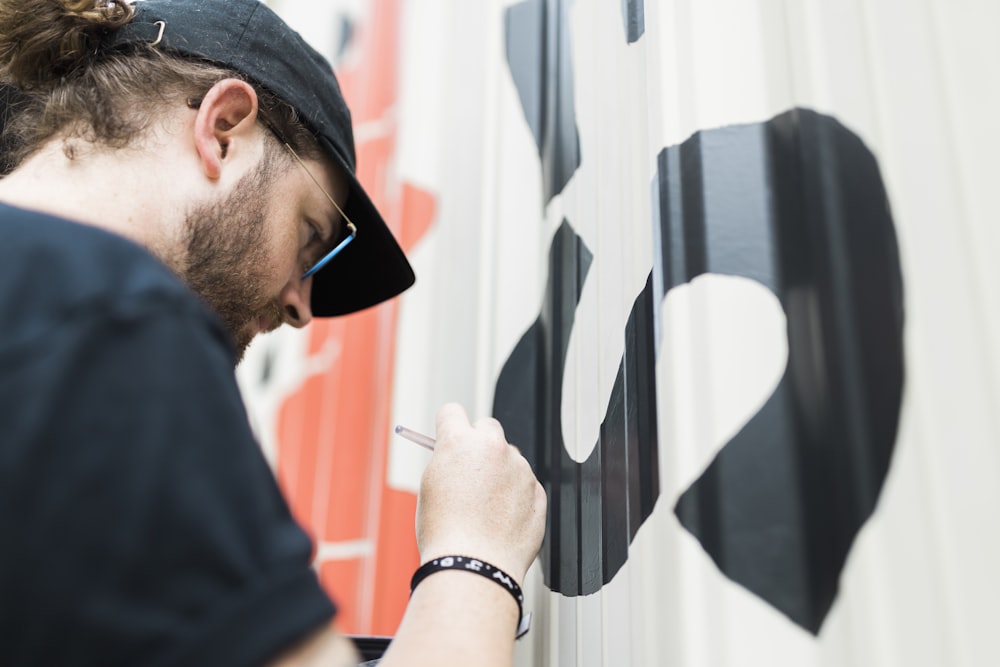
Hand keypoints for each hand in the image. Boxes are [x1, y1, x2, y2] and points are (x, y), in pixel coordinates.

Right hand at [415, 403, 546, 585]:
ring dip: (499, 472)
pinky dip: (515, 497)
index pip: (452, 412)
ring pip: (509, 458)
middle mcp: (492, 448)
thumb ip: (446, 462)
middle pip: (487, 427)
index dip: (448, 426)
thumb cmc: (446, 534)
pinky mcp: (537, 490)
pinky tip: (500, 520)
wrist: (474, 566)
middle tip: (469, 470)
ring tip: (483, 508)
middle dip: (479, 442)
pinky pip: (524, 484)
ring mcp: (519, 468)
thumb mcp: (430, 488)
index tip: (448, 437)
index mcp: (458, 442)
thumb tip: (455, 455)